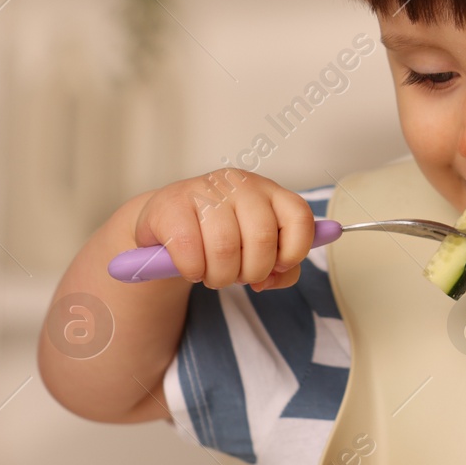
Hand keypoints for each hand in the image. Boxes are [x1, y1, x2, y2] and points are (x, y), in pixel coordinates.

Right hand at [133, 169, 316, 292]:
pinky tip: (191, 269)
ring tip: (213, 275)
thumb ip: (280, 269)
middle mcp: (241, 184)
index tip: (277, 266)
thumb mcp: (257, 249)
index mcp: (270, 192)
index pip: (300, 217)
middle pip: (263, 238)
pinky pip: (189, 250)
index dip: (293, 252)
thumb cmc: (219, 237)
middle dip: (252, 272)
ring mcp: (206, 189)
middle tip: (237, 276)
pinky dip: (193, 271)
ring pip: (225, 247)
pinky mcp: (172, 204)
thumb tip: (268, 281)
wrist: (165, 223)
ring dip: (220, 276)